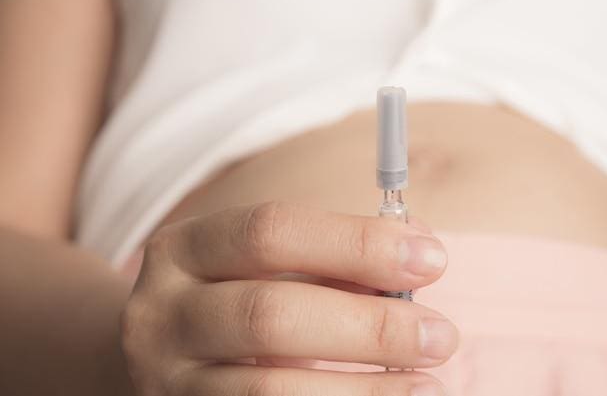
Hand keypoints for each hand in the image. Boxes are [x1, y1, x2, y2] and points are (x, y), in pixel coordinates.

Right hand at [121, 201, 456, 394]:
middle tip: (441, 335)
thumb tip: (417, 254)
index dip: (355, 243)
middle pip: (269, 315)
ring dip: (362, 389)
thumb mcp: (264, 266)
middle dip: (368, 326)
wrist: (162, 352)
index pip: (270, 231)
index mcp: (185, 248)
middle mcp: (163, 312)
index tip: (432, 259)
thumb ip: (329, 258)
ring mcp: (167, 378)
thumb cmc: (234, 295)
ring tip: (428, 386)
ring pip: (269, 388)